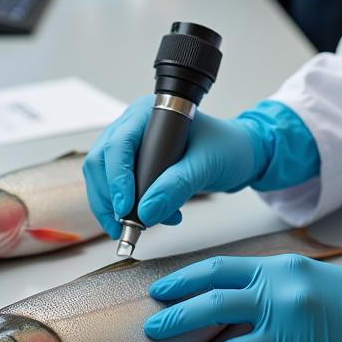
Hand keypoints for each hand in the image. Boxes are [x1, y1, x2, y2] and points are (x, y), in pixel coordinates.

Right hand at [82, 96, 268, 239]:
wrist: (239, 154)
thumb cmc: (227, 148)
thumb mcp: (207, 165)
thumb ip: (178, 185)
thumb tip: (146, 211)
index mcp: (148, 113)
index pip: (119, 144)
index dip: (117, 177)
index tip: (126, 207)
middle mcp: (133, 126)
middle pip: (101, 162)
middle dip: (110, 198)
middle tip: (126, 227)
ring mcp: (131, 146)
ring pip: (104, 179)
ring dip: (116, 208)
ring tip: (143, 226)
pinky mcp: (135, 165)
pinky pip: (116, 189)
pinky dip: (128, 209)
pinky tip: (151, 218)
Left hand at [145, 259, 341, 341]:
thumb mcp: (304, 274)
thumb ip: (264, 281)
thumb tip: (217, 297)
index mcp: (279, 270)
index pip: (218, 270)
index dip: (183, 281)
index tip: (159, 291)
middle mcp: (280, 299)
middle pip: (211, 307)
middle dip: (175, 319)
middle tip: (152, 328)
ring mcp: (289, 338)